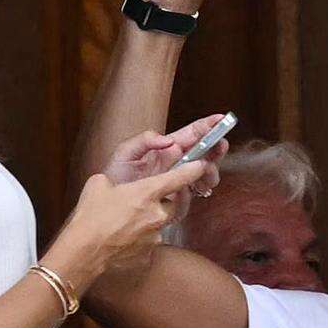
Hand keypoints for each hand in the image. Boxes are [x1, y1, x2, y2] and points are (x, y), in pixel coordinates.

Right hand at [51, 158, 216, 286]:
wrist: (84, 251)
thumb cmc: (90, 216)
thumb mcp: (98, 184)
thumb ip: (114, 180)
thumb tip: (113, 184)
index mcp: (146, 193)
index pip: (178, 178)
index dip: (192, 170)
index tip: (201, 166)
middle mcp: (157, 214)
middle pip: (172, 205)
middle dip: (163, 202)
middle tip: (143, 203)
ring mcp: (155, 236)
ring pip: (159, 224)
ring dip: (148, 222)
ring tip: (126, 224)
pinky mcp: (148, 253)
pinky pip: (149, 242)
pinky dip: (139, 239)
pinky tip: (122, 239)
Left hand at [102, 114, 229, 197]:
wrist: (106, 207)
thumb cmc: (115, 178)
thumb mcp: (125, 153)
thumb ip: (144, 141)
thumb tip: (169, 140)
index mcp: (166, 149)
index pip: (191, 135)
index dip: (207, 126)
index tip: (221, 120)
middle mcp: (176, 165)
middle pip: (204, 154)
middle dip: (215, 149)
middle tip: (220, 146)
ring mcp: (177, 183)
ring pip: (204, 175)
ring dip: (210, 171)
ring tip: (207, 171)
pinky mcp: (175, 203)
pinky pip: (191, 196)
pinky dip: (195, 191)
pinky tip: (192, 189)